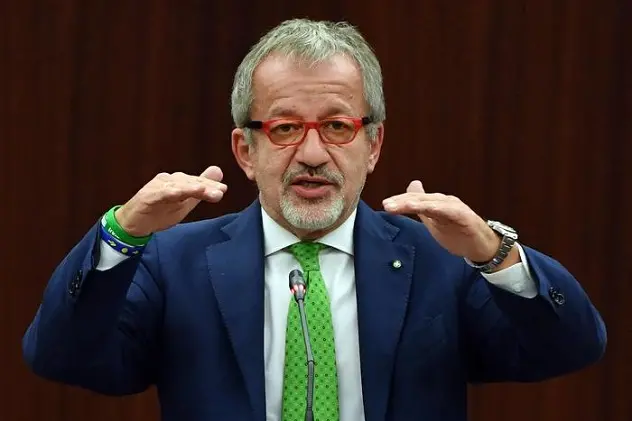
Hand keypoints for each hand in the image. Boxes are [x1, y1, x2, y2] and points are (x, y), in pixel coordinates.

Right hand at [115, 166, 226, 236]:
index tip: (223, 189)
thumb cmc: (159, 212)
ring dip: (193, 188)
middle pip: (189, 181)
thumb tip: (218, 173)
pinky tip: (181, 193)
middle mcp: (168, 180)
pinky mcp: (148, 195)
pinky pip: (161, 192)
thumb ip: (200, 191)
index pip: (197, 182)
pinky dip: (172, 192)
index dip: (210, 185)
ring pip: (178, 185)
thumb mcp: (184, 203)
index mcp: (178, 182)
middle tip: (220, 191)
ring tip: (205, 191)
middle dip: (205, 187)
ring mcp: (157, 186)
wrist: (134, 224)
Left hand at [382, 180, 500, 261]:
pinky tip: (429, 209)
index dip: (399, 202)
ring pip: (433, 203)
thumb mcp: (433, 221)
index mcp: (435, 203)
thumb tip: (410, 191)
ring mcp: (455, 208)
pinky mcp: (465, 217)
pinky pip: (451, 211)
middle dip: (403, 202)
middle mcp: (444, 202)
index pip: (414, 200)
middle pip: (420, 199)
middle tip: (387, 205)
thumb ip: (421, 207)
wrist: (481, 246)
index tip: (385, 205)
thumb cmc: (457, 232)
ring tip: (404, 205)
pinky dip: (440, 208)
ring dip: (418, 203)